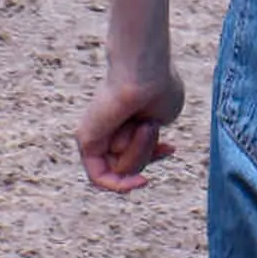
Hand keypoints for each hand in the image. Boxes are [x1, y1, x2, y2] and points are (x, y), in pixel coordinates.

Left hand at [80, 62, 189, 191]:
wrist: (145, 74)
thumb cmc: (159, 88)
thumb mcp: (161, 118)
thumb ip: (149, 138)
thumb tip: (135, 147)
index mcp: (126, 120)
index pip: (137, 151)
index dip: (154, 155)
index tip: (171, 148)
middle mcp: (109, 128)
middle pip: (131, 165)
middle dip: (147, 152)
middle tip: (148, 126)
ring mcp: (96, 135)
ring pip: (122, 171)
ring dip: (139, 151)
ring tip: (140, 124)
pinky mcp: (86, 142)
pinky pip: (101, 177)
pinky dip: (118, 183)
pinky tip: (139, 182)